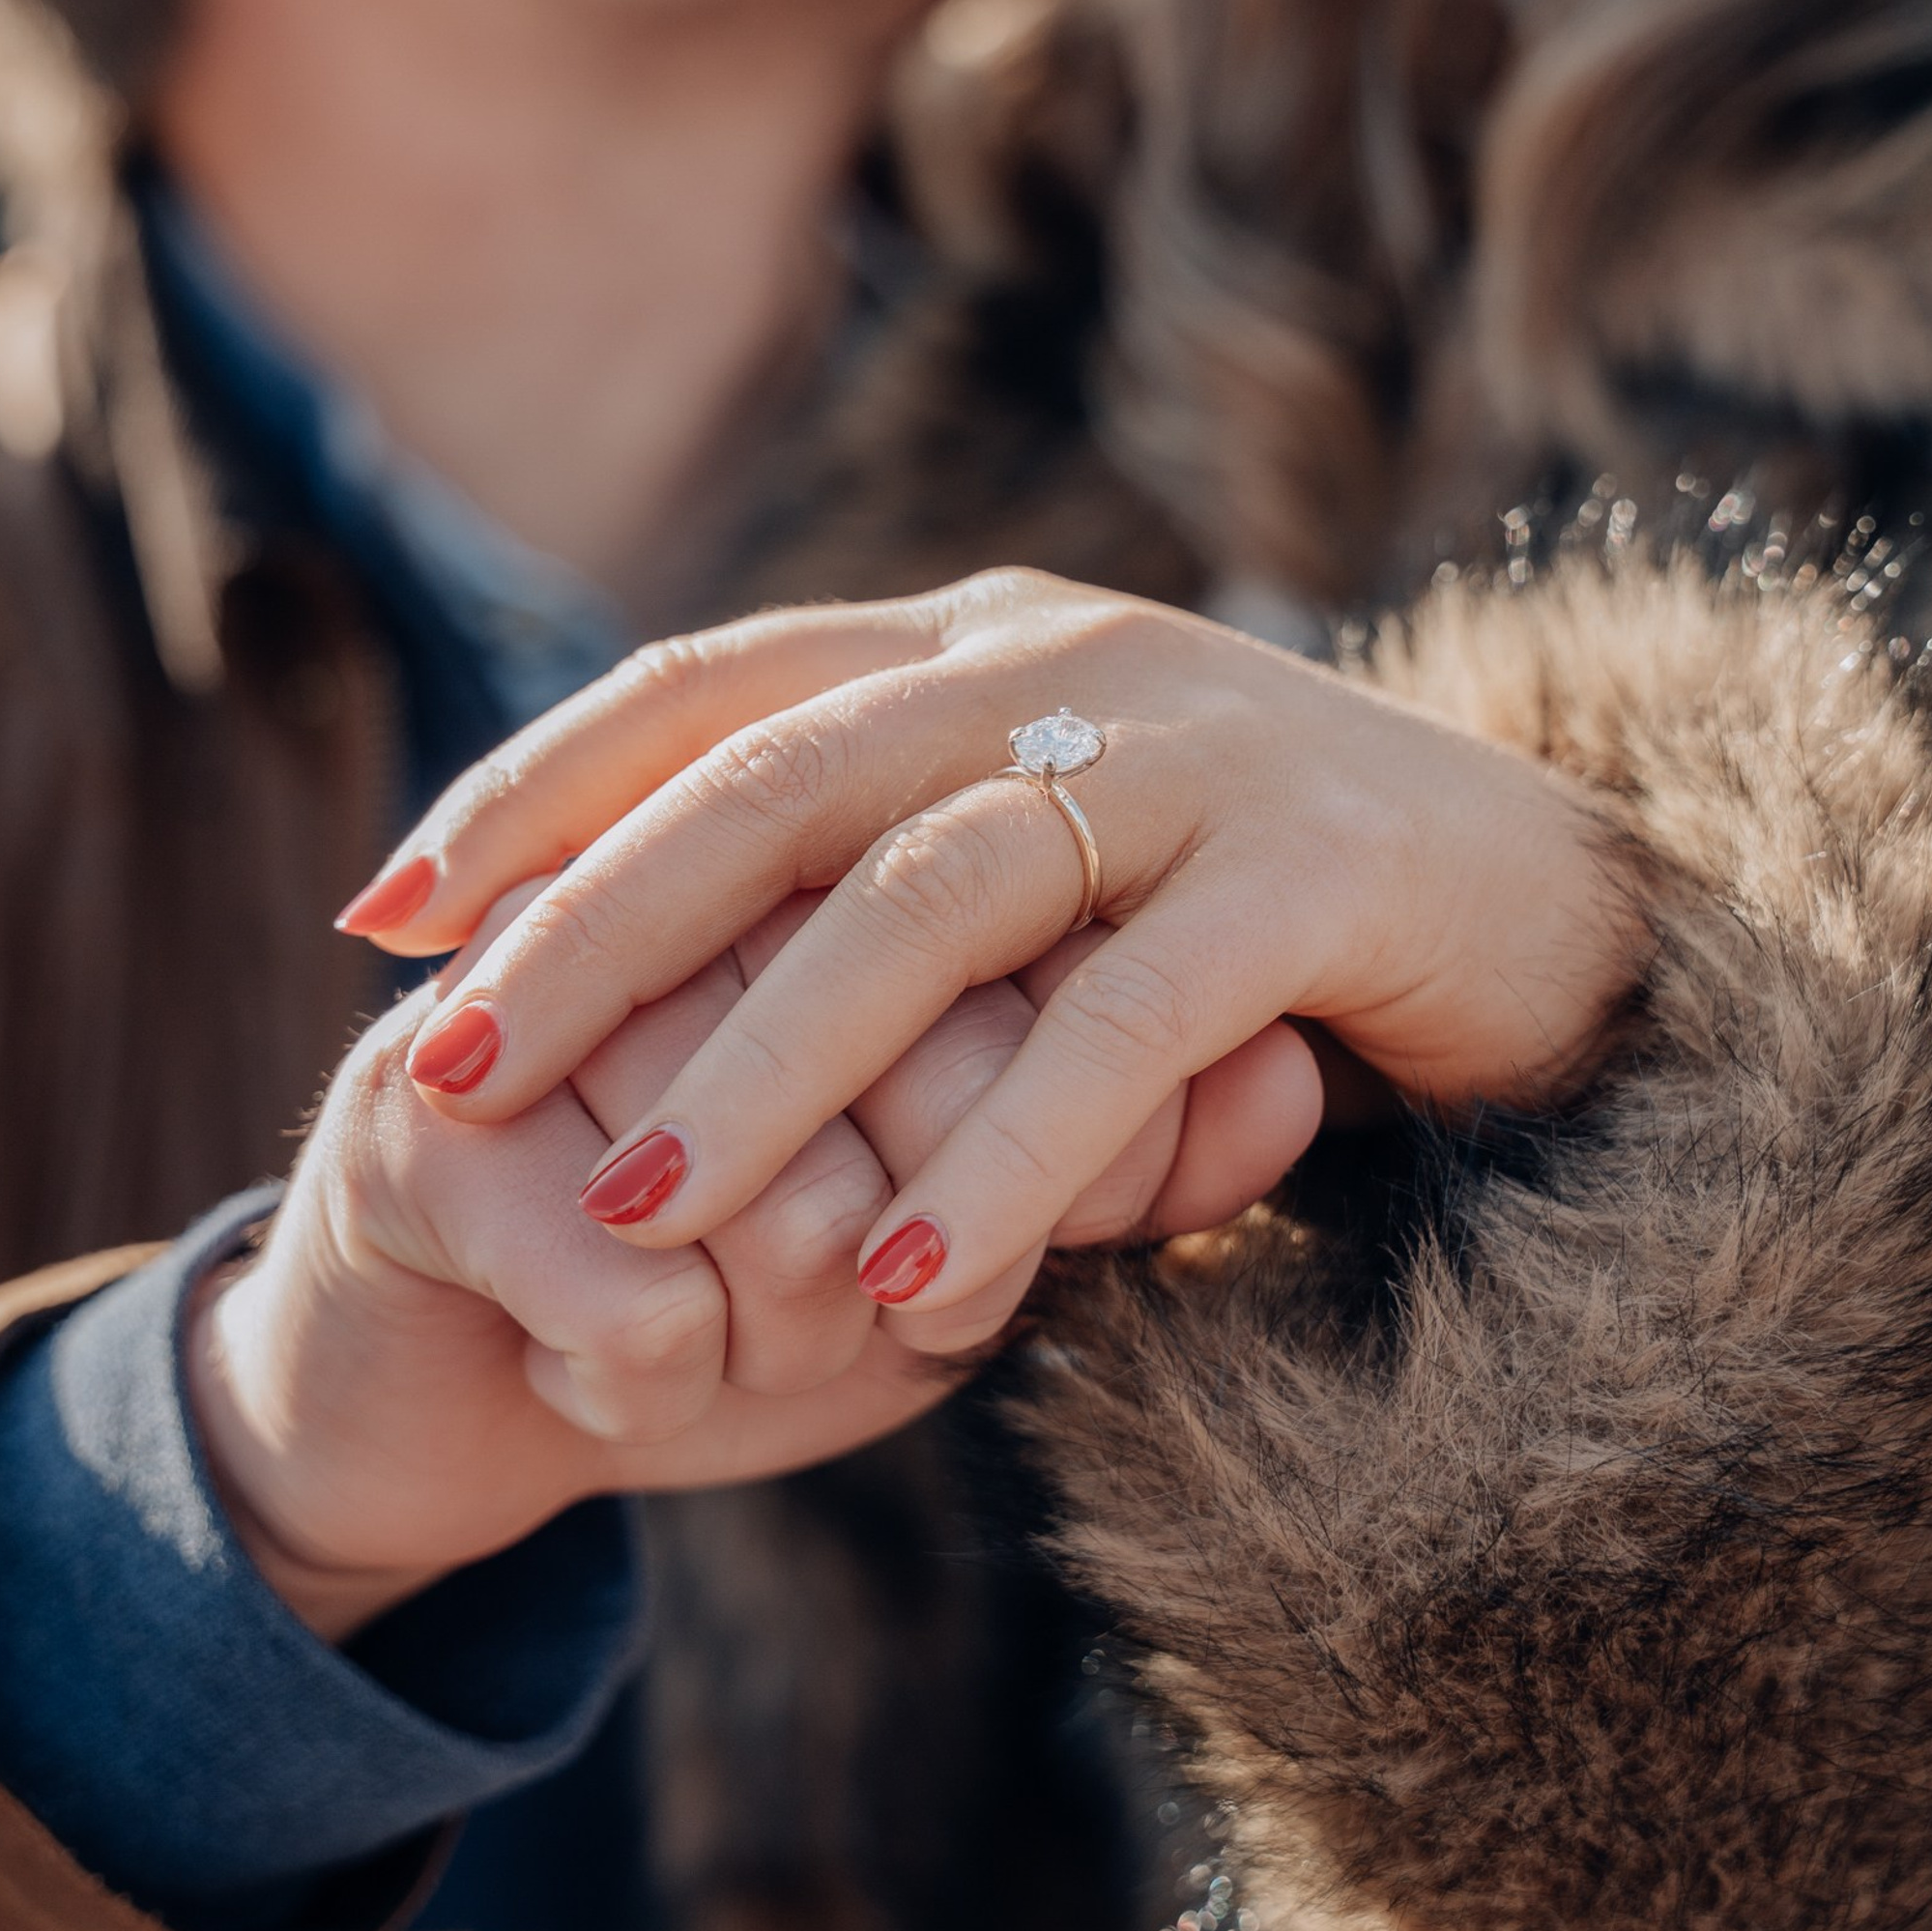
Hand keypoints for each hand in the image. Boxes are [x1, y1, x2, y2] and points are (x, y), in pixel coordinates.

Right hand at [191, 891, 1317, 1640]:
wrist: (471, 1372)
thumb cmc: (753, 1272)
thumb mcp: (963, 1210)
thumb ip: (1129, 1135)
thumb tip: (1285, 1076)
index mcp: (817, 850)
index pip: (1009, 933)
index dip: (1067, 1101)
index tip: (1058, 1220)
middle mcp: (669, 887)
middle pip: (892, 1032)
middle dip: (927, 1207)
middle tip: (910, 1303)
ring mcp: (527, 987)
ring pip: (752, 1159)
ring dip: (787, 1302)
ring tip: (779, 1348)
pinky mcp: (413, 1127)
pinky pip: (614, 1267)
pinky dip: (662, 1369)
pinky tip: (638, 1384)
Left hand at [341, 569, 1640, 1321]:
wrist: (1546, 898)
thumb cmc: (1254, 901)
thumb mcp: (1046, 859)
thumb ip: (887, 872)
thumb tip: (657, 976)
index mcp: (978, 645)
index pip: (715, 688)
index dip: (538, 789)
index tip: (385, 913)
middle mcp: (1066, 663)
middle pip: (781, 779)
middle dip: (598, 931)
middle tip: (443, 1067)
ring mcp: (1196, 754)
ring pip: (934, 898)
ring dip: (775, 1060)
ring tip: (641, 1210)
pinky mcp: (1314, 874)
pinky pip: (1127, 1025)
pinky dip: (1012, 1151)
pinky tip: (912, 1285)